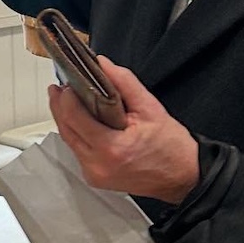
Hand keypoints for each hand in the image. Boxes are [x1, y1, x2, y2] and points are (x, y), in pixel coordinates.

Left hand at [47, 56, 198, 204]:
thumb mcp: (150, 107)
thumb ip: (124, 82)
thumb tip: (102, 63)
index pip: (74, 116)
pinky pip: (77, 151)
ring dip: (66, 119)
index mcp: (111, 148)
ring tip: (66, 99)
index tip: (68, 82)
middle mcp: (97, 164)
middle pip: (65, 129)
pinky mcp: (94, 178)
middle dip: (60, 105)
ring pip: (68, 141)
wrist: (183, 178)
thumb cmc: (172, 147)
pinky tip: (78, 120)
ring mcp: (94, 174)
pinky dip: (76, 133)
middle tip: (60, 88)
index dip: (67, 97)